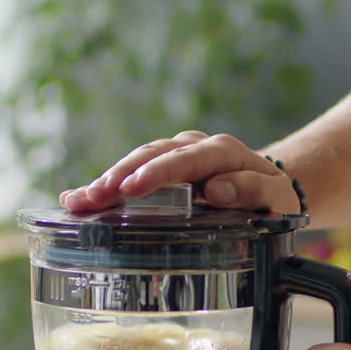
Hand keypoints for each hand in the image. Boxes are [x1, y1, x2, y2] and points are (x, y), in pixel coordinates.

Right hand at [59, 130, 302, 213]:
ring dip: (105, 181)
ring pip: (135, 162)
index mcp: (222, 152)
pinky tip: (74, 199)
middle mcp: (193, 148)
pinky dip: (104, 187)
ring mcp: (174, 157)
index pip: (184, 159)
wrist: (267, 191)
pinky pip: (130, 175)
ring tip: (77, 201)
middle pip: (150, 156)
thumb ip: (254, 191)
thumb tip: (216, 190)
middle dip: (118, 176)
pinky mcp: (160, 171)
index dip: (155, 173)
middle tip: (93, 197)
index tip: (131, 190)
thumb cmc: (273, 199)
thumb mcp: (277, 199)